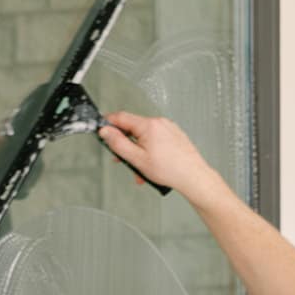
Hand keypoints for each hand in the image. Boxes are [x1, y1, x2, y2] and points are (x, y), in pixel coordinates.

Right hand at [98, 112, 225, 209]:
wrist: (193, 176)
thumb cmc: (170, 169)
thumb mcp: (137, 159)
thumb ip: (118, 144)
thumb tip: (105, 132)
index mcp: (149, 125)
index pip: (121, 117)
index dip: (108, 123)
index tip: (101, 130)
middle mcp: (159, 123)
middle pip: (133, 129)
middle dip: (125, 145)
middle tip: (120, 158)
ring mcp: (168, 128)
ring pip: (144, 138)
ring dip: (138, 153)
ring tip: (140, 169)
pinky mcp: (174, 135)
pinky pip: (156, 141)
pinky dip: (150, 152)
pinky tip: (152, 167)